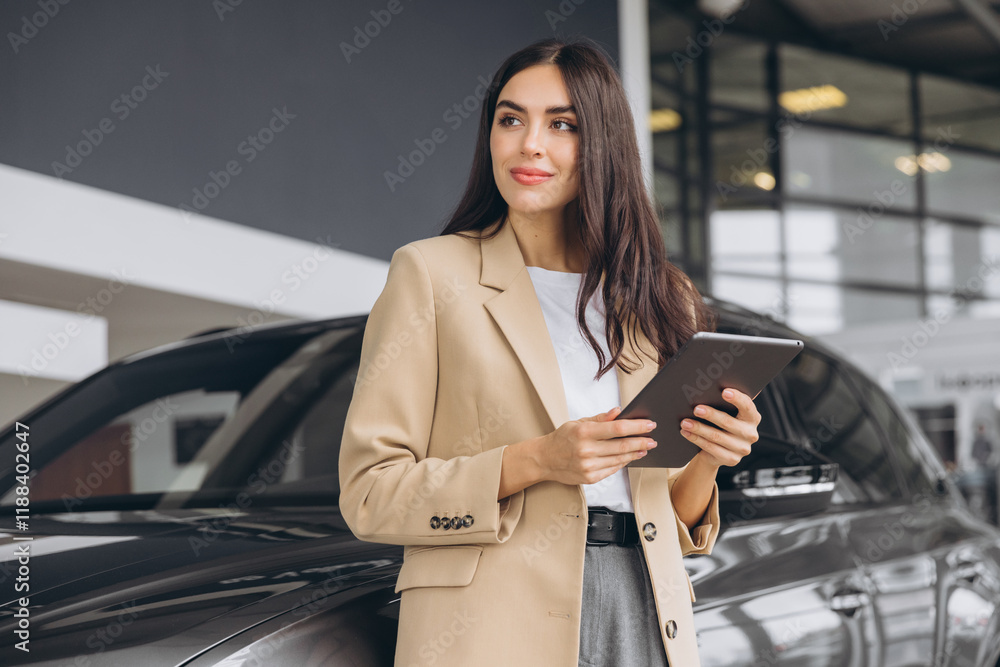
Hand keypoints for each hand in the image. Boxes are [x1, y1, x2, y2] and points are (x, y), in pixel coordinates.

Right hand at [539, 406, 656, 484]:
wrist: (544, 459)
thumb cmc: (562, 438)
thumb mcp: (578, 422)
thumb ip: (600, 418)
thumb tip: (618, 412)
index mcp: (584, 432)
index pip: (617, 428)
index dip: (637, 427)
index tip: (650, 424)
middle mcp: (586, 450)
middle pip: (622, 446)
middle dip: (641, 441)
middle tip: (652, 439)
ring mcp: (588, 466)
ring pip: (620, 459)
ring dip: (635, 453)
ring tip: (644, 448)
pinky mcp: (590, 478)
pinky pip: (612, 469)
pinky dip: (622, 463)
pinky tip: (629, 457)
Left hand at [680, 388, 759, 467]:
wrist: (718, 450)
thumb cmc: (721, 424)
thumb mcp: (726, 414)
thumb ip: (722, 404)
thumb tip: (704, 393)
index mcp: (752, 418)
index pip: (747, 406)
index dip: (737, 398)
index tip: (724, 392)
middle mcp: (751, 434)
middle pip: (728, 422)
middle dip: (710, 414)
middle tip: (696, 409)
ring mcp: (742, 448)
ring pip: (716, 436)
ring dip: (698, 428)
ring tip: (685, 422)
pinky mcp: (732, 459)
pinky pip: (710, 448)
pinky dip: (696, 439)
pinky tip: (686, 433)